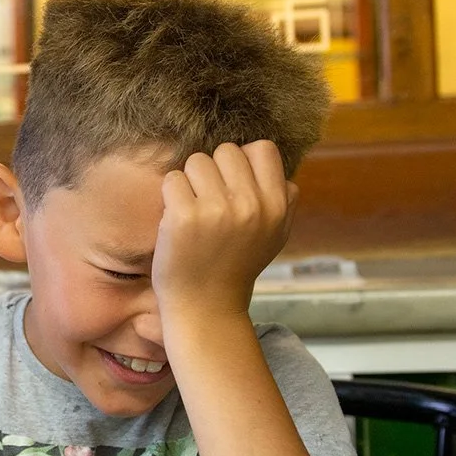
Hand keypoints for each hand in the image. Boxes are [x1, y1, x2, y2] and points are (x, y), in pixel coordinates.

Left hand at [151, 140, 295, 324]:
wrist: (207, 307)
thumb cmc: (237, 267)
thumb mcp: (276, 236)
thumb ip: (285, 202)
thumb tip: (284, 173)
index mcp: (276, 206)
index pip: (262, 149)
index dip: (244, 162)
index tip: (233, 185)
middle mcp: (251, 205)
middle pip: (226, 151)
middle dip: (214, 171)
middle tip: (209, 202)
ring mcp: (216, 210)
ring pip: (197, 161)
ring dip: (190, 182)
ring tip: (194, 211)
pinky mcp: (183, 217)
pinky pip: (173, 179)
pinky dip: (170, 196)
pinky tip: (177, 220)